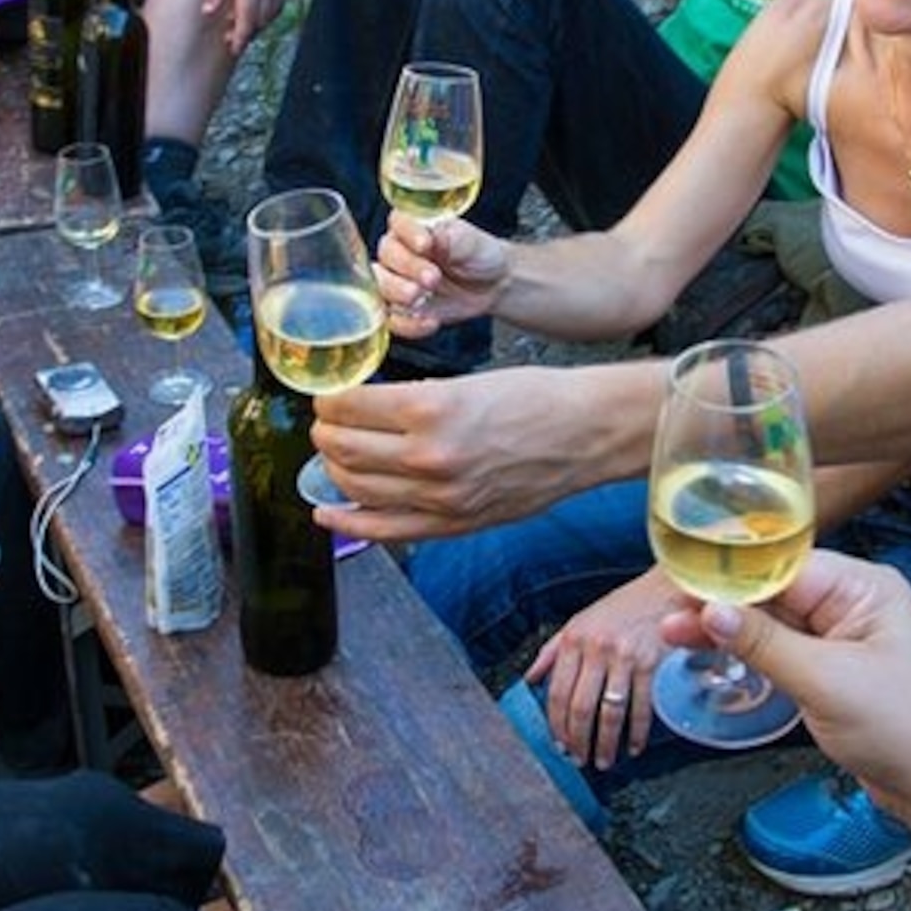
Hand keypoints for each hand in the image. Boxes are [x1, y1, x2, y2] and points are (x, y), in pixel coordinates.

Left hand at [311, 369, 617, 543]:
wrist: (586, 434)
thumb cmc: (535, 399)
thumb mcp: (465, 381)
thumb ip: (413, 401)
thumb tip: (364, 411)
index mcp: (432, 408)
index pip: (348, 407)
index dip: (330, 400)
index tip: (329, 397)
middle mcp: (429, 456)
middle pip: (343, 447)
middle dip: (325, 432)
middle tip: (327, 422)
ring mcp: (440, 496)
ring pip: (355, 485)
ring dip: (333, 467)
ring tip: (333, 455)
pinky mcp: (454, 522)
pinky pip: (384, 529)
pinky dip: (348, 521)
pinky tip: (328, 511)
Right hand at [375, 214, 508, 334]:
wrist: (492, 284)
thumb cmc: (478, 253)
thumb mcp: (471, 241)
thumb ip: (452, 237)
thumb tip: (434, 234)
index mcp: (412, 227)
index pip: (398, 224)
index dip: (408, 234)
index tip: (425, 244)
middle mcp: (398, 252)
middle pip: (385, 258)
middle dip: (406, 269)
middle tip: (431, 278)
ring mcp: (397, 282)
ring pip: (381, 288)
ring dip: (399, 295)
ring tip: (422, 298)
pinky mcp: (402, 309)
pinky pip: (393, 320)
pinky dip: (409, 324)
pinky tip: (430, 321)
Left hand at [528, 568, 682, 768]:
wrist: (666, 590)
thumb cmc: (623, 607)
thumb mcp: (580, 621)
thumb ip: (552, 651)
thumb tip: (528, 679)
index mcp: (574, 639)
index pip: (557, 693)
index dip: (556, 725)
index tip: (558, 743)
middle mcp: (596, 649)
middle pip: (580, 708)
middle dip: (578, 741)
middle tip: (579, 759)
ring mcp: (625, 657)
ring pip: (609, 714)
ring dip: (605, 744)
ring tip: (603, 761)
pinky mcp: (652, 665)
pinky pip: (641, 708)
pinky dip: (637, 734)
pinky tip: (633, 747)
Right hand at [662, 550, 910, 812]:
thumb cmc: (909, 731)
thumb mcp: (827, 682)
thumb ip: (765, 642)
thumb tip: (710, 609)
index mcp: (865, 587)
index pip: (783, 566)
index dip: (728, 577)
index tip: (680, 586)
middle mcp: (856, 604)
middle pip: (774, 592)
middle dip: (721, 604)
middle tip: (668, 618)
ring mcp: (847, 639)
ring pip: (775, 623)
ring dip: (730, 630)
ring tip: (675, 637)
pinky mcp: (837, 671)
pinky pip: (786, 651)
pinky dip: (752, 653)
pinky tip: (714, 653)